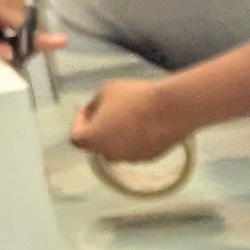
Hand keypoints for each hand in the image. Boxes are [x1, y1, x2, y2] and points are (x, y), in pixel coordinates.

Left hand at [68, 76, 193, 162]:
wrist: (172, 108)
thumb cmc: (134, 97)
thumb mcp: (106, 91)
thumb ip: (94, 104)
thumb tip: (95, 112)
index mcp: (92, 139)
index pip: (76, 137)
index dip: (79, 122)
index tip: (88, 109)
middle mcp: (108, 154)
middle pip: (97, 144)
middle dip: (99, 130)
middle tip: (108, 113)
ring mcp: (130, 158)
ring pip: (117, 148)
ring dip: (118, 136)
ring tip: (128, 118)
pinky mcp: (149, 158)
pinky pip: (136, 149)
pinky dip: (135, 140)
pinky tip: (145, 124)